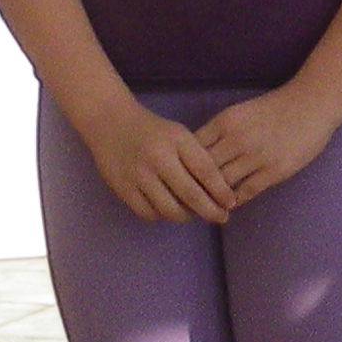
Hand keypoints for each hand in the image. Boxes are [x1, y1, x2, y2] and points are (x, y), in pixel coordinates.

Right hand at [81, 100, 239, 224]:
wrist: (110, 123)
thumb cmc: (152, 130)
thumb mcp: (179, 135)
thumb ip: (197, 158)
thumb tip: (218, 192)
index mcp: (176, 141)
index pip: (205, 170)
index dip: (221, 191)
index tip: (231, 203)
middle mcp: (158, 158)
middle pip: (190, 195)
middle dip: (210, 211)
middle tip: (221, 218)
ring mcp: (139, 175)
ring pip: (169, 210)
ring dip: (186, 216)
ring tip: (193, 214)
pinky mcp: (123, 188)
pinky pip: (148, 213)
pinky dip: (162, 216)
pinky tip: (168, 210)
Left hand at [194, 87, 341, 208]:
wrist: (311, 104)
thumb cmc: (274, 108)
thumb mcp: (239, 113)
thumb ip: (219, 132)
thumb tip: (197, 154)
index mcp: (224, 122)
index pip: (193, 150)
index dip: (184, 166)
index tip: (181, 179)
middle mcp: (236, 139)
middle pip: (203, 170)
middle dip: (194, 186)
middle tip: (188, 199)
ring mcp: (255, 156)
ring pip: (223, 185)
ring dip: (214, 198)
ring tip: (207, 207)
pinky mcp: (274, 171)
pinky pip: (246, 192)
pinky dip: (235, 200)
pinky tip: (230, 205)